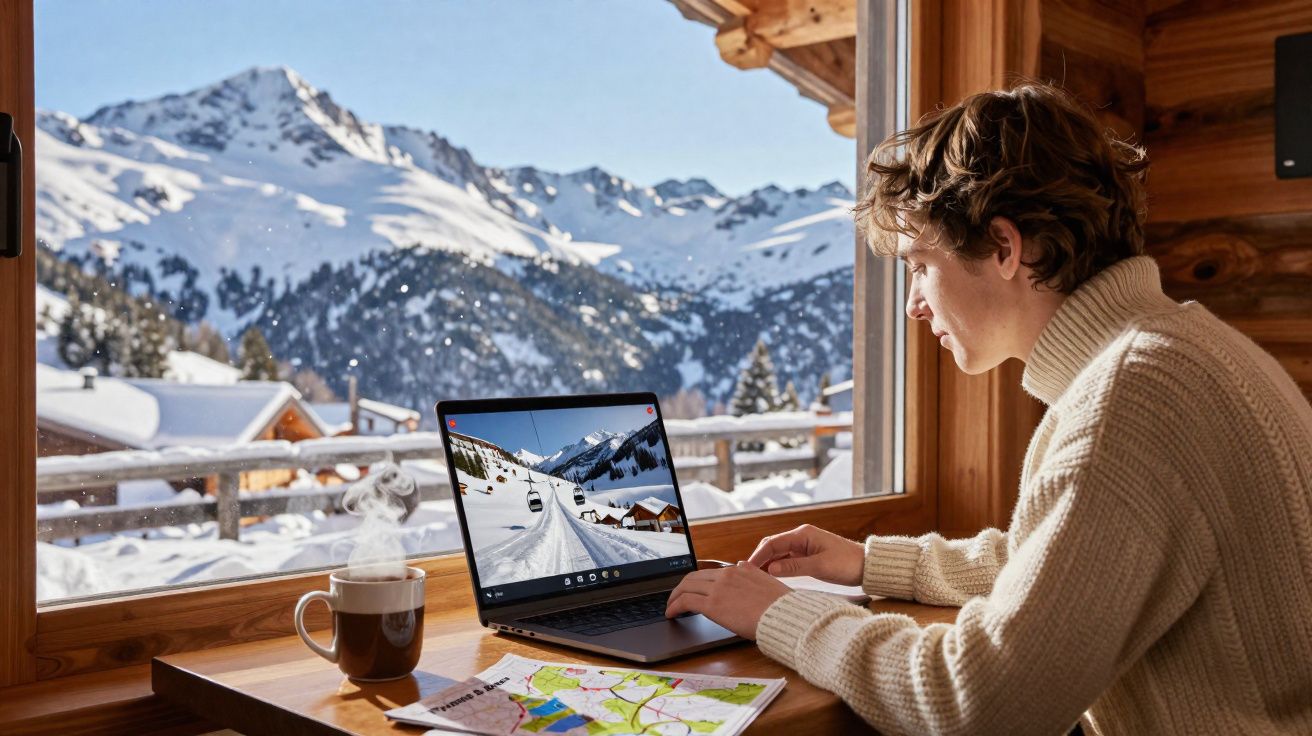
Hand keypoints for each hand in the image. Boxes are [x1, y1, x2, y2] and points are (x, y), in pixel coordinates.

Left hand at [664, 562, 790, 639]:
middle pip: (695, 576)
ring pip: (687, 586)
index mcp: (742, 569)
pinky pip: (685, 601)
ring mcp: (719, 588)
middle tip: (676, 596)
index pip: (712, 572)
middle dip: (683, 587)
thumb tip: (745, 574)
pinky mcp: (713, 604)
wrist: (785, 617)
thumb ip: (753, 579)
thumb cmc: (782, 608)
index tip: (694, 588)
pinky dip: (674, 606)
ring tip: (670, 606)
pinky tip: (671, 613)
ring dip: (675, 596)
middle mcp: (728, 574)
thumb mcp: (768, 585)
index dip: (699, 581)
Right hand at [746, 524, 863, 585]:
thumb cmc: (847, 564)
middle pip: (773, 546)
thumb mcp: (820, 567)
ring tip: (756, 577)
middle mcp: (801, 537)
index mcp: (803, 534)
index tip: (747, 569)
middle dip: (759, 558)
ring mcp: (804, 546)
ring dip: (767, 563)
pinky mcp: (808, 555)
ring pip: (779, 553)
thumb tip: (771, 569)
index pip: (773, 543)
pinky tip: (771, 576)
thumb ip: (794, 567)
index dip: (758, 556)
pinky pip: (787, 558)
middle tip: (747, 574)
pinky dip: (777, 566)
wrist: (867, 566)